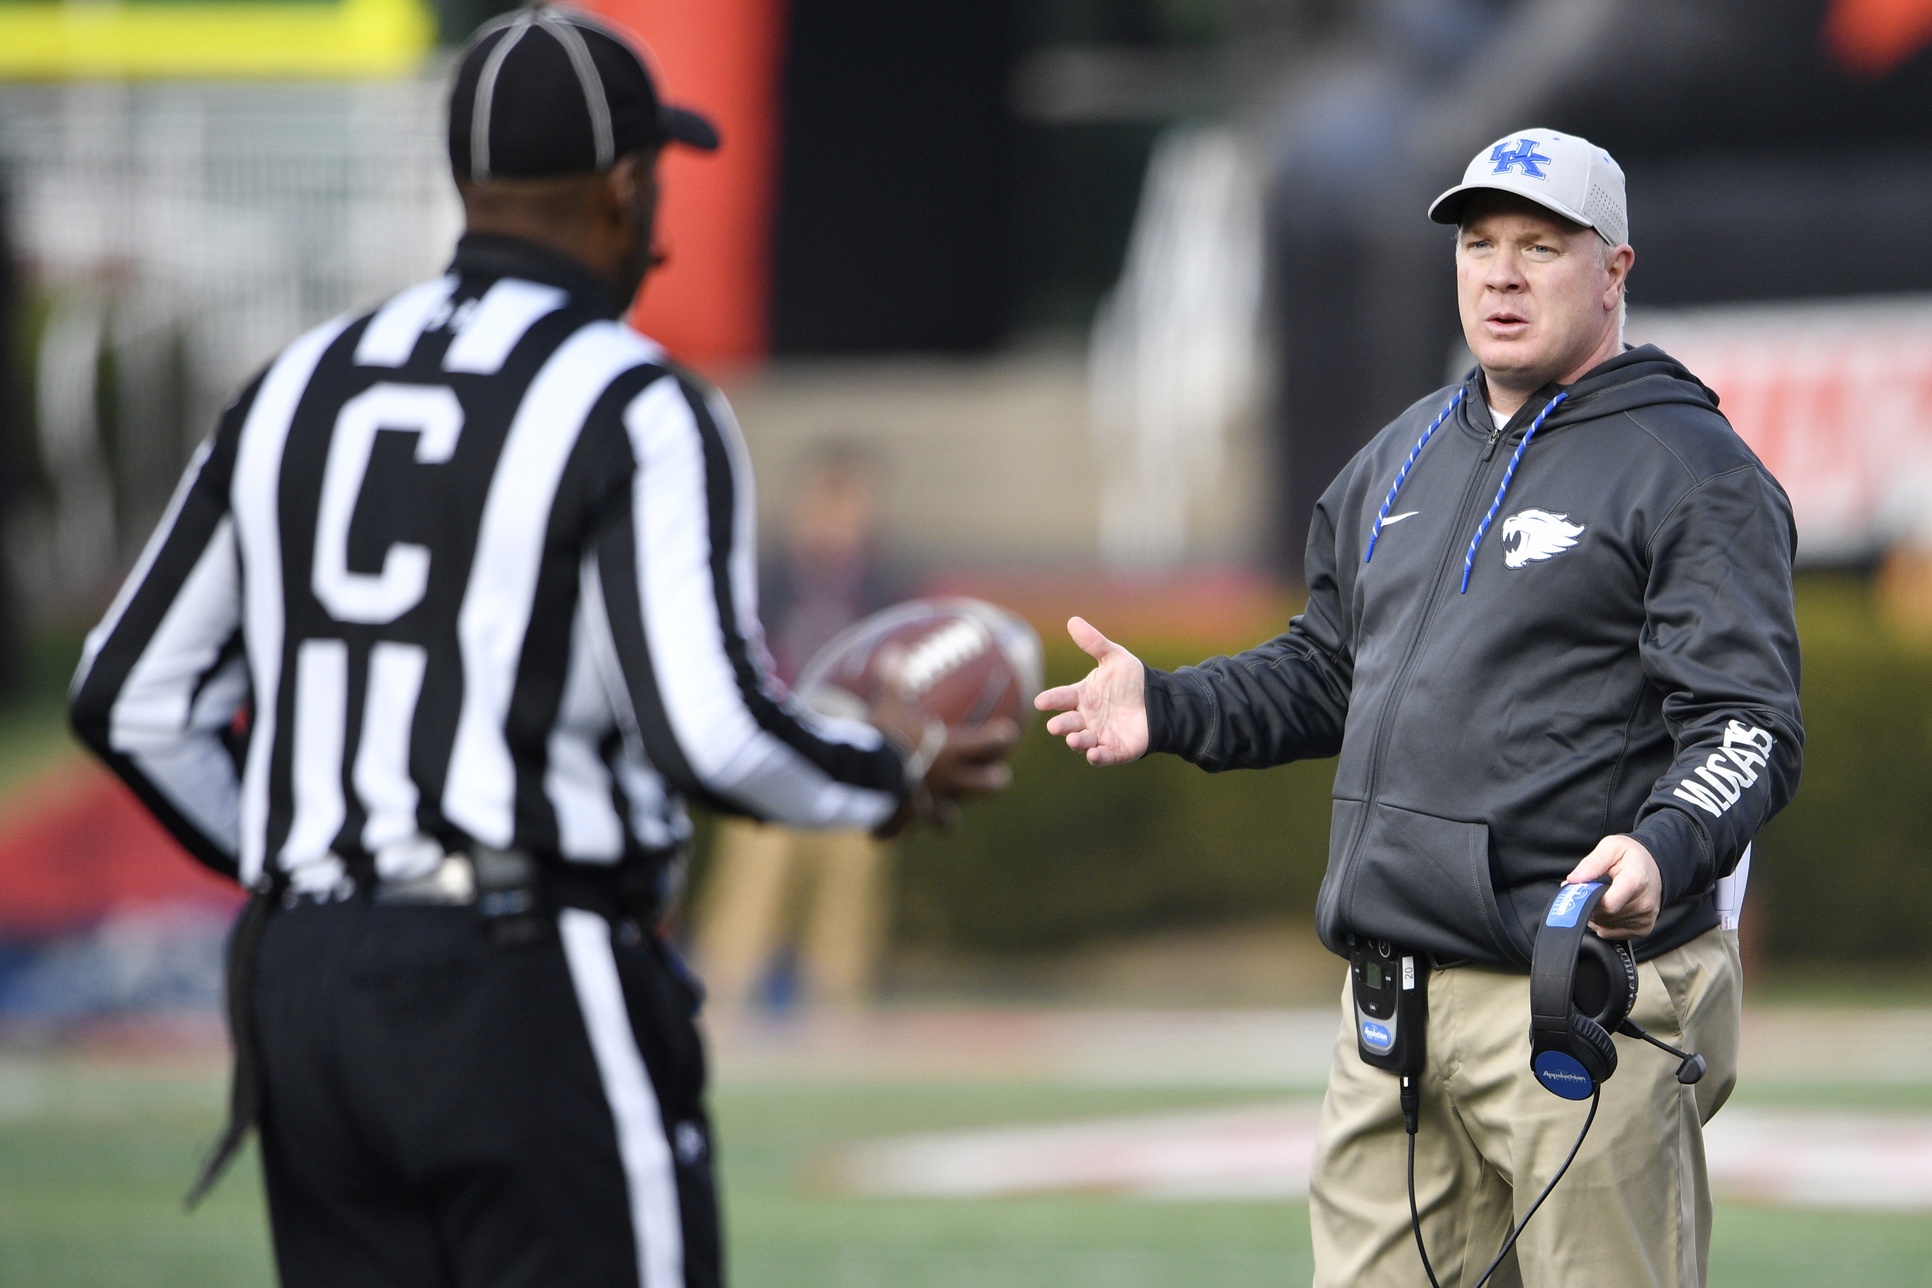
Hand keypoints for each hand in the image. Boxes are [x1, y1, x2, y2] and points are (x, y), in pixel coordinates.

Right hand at [869, 690, 1017, 836]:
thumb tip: (892, 651)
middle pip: (986, 786)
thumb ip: (893, 681)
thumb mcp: (889, 705)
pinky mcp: (904, 822)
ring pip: (948, 821)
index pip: (990, 743)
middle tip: (998, 776)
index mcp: (951, 751)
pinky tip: (887, 834)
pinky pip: (901, 833)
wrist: (865, 775)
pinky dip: (895, 834)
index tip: (1008, 732)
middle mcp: (947, 781)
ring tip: (945, 818)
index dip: (1002, 737)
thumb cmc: (884, 737)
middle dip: (994, 781)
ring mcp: (928, 805)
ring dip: (947, 819)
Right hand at [1033, 617, 1148, 765]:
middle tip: (1055, 726)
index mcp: (1082, 696)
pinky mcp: (1115, 750)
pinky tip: (1094, 754)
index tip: (1041, 702)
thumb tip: (1073, 620)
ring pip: (1083, 741)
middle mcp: (1086, 718)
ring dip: (1077, 741)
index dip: (1051, 700)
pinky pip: (1103, 756)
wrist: (1158, 702)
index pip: (1062, 697)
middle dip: (1061, 725)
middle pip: (1069, 723)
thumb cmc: (1131, 681)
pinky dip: (1098, 757)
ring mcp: (1099, 735)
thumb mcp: (1114, 658)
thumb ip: (1094, 643)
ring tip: (1075, 739)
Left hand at [1565, 835, 1662, 939]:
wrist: (1654, 866)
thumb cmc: (1631, 856)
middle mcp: (1643, 904)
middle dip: (1589, 905)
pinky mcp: (1644, 929)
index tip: (1582, 890)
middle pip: (1603, 916)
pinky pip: (1611, 934)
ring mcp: (1645, 919)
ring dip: (1596, 914)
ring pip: (1604, 926)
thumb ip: (1591, 863)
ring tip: (1603, 896)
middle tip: (1591, 890)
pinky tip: (1609, 908)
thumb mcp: (1611, 847)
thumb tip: (1573, 880)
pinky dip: (1604, 923)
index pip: (1607, 904)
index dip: (1588, 900)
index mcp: (1635, 882)